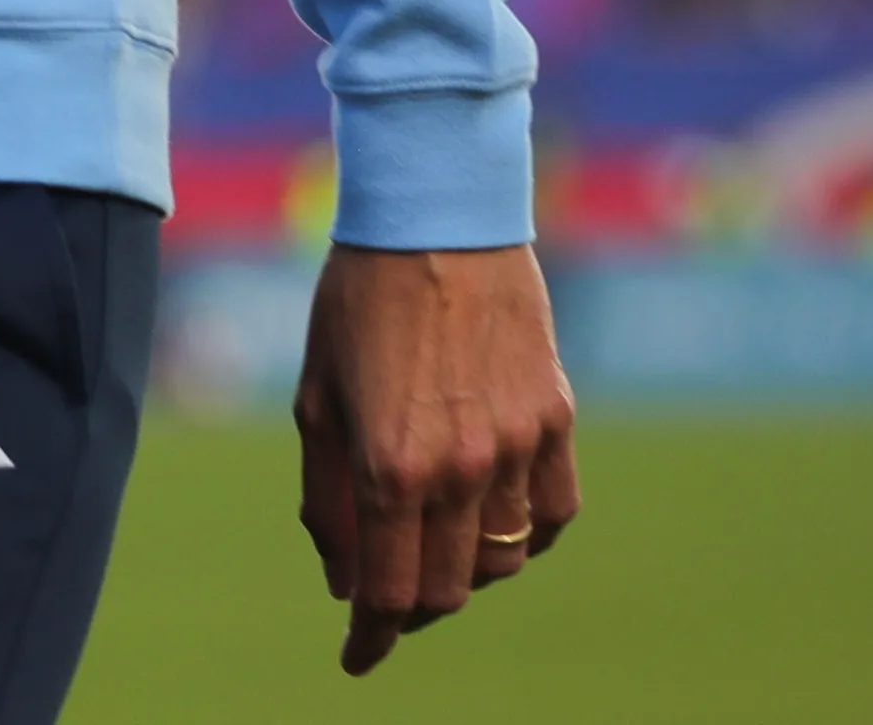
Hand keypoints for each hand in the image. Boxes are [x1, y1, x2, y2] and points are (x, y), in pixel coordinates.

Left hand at [293, 240, 581, 676]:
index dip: (369, 638)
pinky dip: (526, 536)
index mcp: (389, 465)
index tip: (355, 659)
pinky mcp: (555, 419)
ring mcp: (516, 446)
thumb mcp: (317, 398)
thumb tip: (341, 581)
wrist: (436, 214)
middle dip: (409, 606)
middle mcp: (458, 467)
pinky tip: (496, 519)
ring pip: (503, 560)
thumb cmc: (358, 299)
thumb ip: (327, 498)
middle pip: (446, 589)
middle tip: (387, 595)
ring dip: (466, 570)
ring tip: (434, 543)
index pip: (387, 593)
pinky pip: (554, 514)